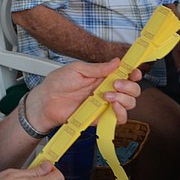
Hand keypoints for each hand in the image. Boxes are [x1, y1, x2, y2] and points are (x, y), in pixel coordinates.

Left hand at [27, 59, 141, 130]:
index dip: (133, 73)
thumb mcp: (77, 69)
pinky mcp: (101, 117)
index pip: (125, 74)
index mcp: (102, 76)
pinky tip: (112, 106)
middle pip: (132, 89)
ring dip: (124, 98)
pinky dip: (121, 113)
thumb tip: (117, 61)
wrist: (46, 102)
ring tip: (108, 95)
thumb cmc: (58, 83)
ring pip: (129, 103)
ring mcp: (106, 104)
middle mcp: (107, 89)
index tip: (133, 71)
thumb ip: (98, 68)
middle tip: (116, 84)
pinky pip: (120, 118)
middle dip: (129, 86)